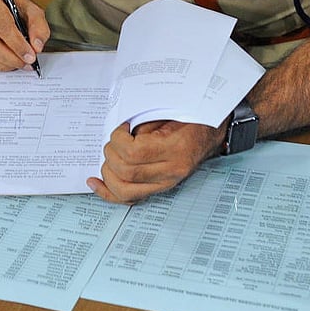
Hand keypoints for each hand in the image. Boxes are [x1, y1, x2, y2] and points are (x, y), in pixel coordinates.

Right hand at [0, 0, 49, 71]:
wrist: (1, 6)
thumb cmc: (15, 7)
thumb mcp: (32, 9)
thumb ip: (38, 26)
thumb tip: (37, 46)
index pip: (2, 26)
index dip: (17, 44)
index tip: (30, 55)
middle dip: (11, 57)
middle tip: (27, 63)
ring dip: (6, 64)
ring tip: (21, 63)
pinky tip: (11, 63)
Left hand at [88, 119, 225, 203]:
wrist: (213, 131)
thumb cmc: (196, 117)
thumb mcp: (174, 111)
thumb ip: (148, 122)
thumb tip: (124, 131)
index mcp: (176, 149)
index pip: (135, 152)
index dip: (119, 139)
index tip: (121, 128)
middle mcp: (171, 171)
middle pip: (126, 173)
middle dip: (111, 153)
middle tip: (114, 139)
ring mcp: (166, 183)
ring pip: (124, 191)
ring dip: (108, 172)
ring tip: (110, 155)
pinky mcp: (160, 188)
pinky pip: (129, 199)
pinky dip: (107, 193)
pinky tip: (95, 183)